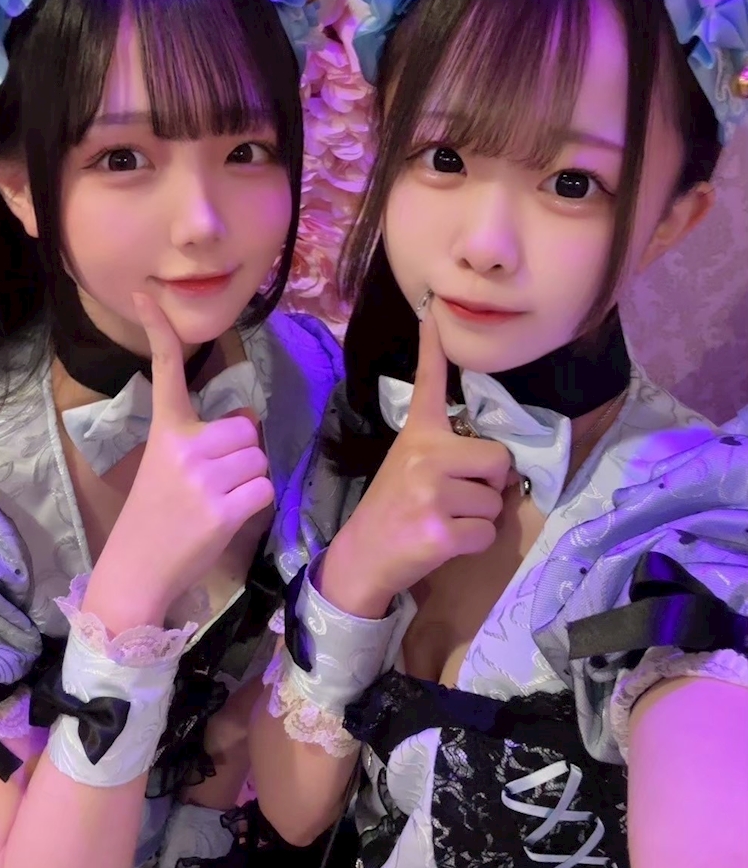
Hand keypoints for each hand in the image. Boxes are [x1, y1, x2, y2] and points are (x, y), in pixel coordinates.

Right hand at [90, 294, 274, 623]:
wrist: (137, 570)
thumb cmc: (154, 517)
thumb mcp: (166, 467)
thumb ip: (201, 440)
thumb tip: (248, 423)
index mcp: (165, 432)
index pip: (165, 373)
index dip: (160, 333)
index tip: (147, 295)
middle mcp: (184, 447)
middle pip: (246, 427)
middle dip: (240, 453)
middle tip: (213, 481)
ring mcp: (203, 478)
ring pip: (259, 458)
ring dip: (249, 480)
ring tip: (216, 501)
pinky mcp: (222, 508)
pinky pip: (264, 489)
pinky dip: (254, 505)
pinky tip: (226, 518)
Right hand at [321, 310, 509, 616]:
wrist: (363, 556)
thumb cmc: (393, 509)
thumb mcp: (410, 467)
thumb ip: (450, 455)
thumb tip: (503, 465)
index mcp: (418, 436)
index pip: (428, 384)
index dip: (432, 347)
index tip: (433, 311)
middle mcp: (426, 456)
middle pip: (498, 460)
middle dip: (488, 485)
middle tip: (453, 499)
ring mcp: (432, 494)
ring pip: (495, 502)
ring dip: (479, 518)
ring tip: (442, 521)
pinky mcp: (441, 531)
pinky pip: (487, 533)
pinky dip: (474, 544)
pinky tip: (443, 542)